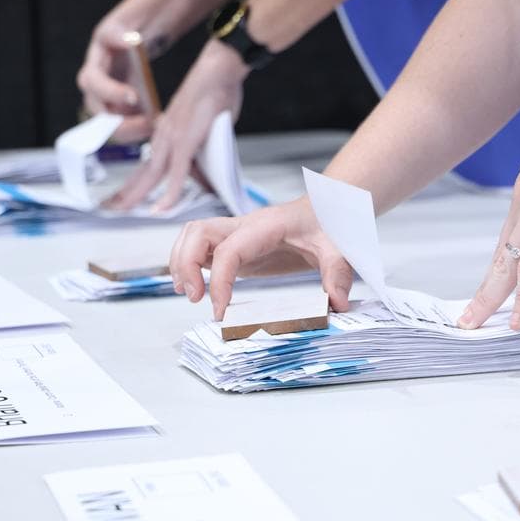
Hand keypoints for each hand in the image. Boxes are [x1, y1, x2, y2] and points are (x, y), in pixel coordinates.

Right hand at [77, 16, 162, 142]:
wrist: (132, 45)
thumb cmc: (124, 34)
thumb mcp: (119, 25)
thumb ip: (118, 33)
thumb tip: (127, 39)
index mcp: (92, 70)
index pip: (93, 84)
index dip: (111, 92)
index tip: (134, 96)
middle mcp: (95, 93)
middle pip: (100, 117)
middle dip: (124, 123)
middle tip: (149, 123)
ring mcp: (107, 106)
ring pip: (115, 129)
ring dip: (135, 132)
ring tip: (157, 127)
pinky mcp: (121, 115)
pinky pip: (128, 130)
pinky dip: (142, 131)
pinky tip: (159, 126)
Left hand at [106, 39, 247, 211]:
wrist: (218, 70)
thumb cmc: (215, 95)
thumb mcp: (206, 131)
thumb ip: (201, 154)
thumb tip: (202, 178)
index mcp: (166, 135)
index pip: (148, 164)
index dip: (134, 183)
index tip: (123, 197)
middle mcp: (164, 137)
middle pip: (143, 172)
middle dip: (126, 193)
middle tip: (110, 209)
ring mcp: (173, 139)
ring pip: (153, 174)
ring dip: (138, 195)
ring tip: (124, 211)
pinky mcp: (186, 140)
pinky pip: (177, 172)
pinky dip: (170, 192)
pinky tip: (163, 208)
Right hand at [169, 197, 354, 319]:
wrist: (326, 209)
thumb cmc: (328, 224)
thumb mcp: (339, 248)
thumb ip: (337, 273)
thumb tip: (337, 304)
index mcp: (265, 226)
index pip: (230, 249)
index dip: (219, 280)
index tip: (220, 311)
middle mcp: (243, 226)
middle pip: (197, 232)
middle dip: (185, 263)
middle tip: (194, 298)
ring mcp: (235, 234)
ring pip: (191, 235)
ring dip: (180, 262)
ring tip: (189, 294)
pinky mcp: (233, 244)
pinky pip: (200, 247)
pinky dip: (189, 264)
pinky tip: (196, 288)